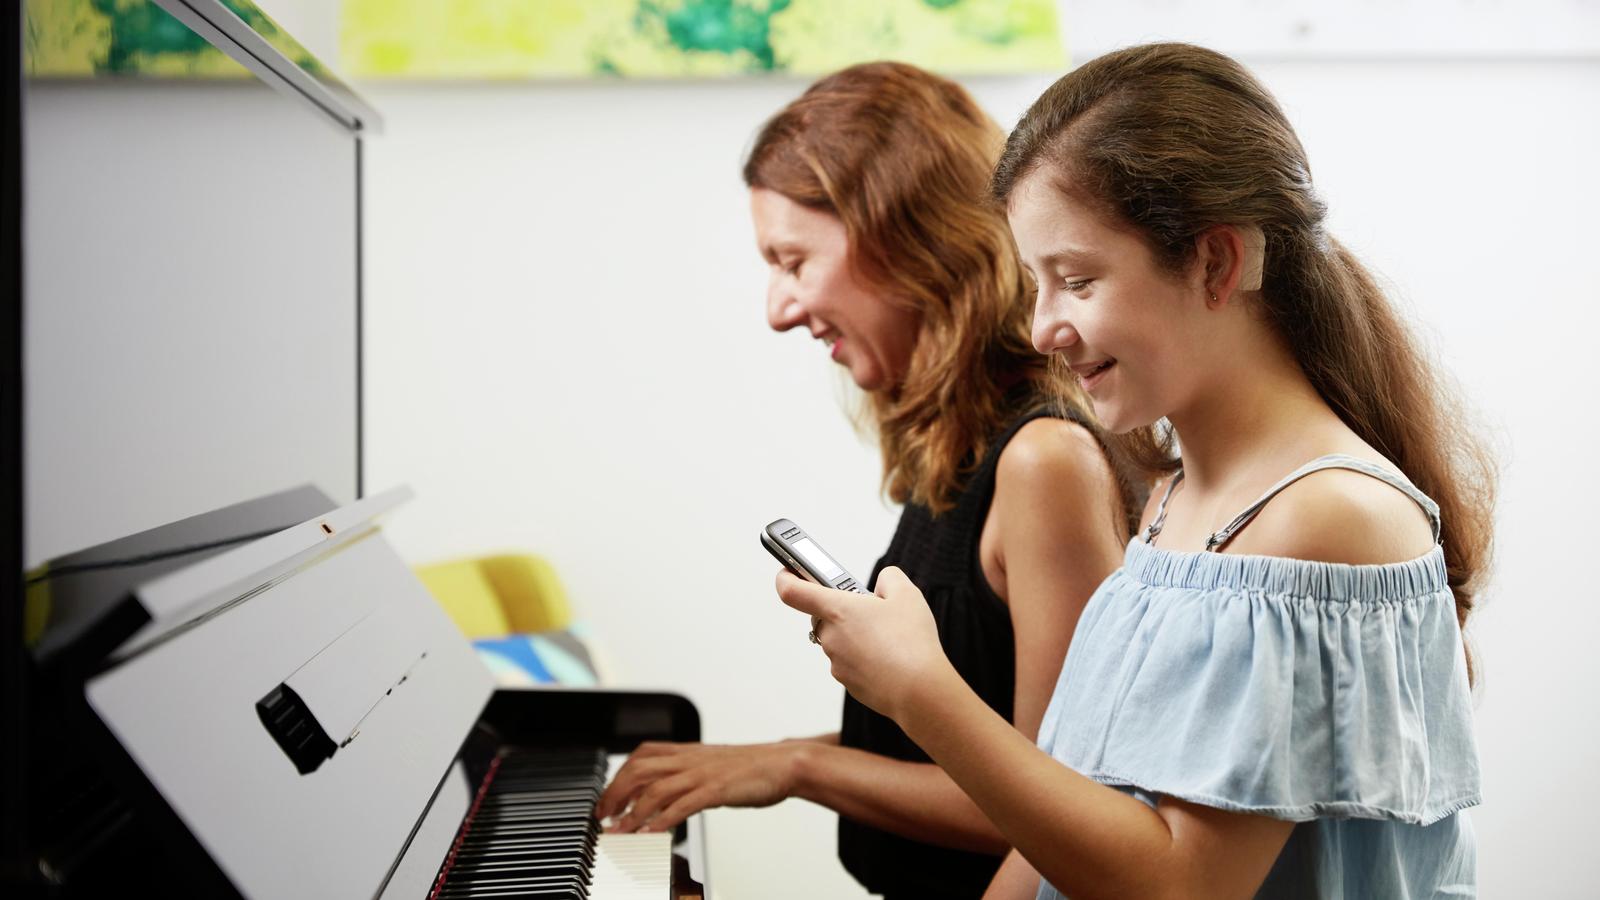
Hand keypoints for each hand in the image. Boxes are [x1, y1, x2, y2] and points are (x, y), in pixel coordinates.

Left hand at [595, 740, 804, 832]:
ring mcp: (702, 773)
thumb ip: (687, 774)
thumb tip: (665, 793)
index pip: (641, 755)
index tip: (607, 799)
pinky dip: (661, 820)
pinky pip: (682, 804)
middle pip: (639, 770)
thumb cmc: (752, 768)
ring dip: (632, 813)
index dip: (618, 776)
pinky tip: (650, 833)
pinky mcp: (716, 790)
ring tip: (620, 832)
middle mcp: (690, 760)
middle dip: (615, 794)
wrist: (784, 763)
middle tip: (604, 818)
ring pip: (655, 788)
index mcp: (687, 752)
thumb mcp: (712, 765)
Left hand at [776, 566, 957, 722]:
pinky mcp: (847, 682)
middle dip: (843, 610)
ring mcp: (836, 662)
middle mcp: (830, 636)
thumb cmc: (911, 642)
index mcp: (837, 609)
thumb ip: (889, 578)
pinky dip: (865, 657)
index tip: (787, 571)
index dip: (786, 577)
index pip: (792, 591)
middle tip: (871, 609)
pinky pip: (850, 662)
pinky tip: (890, 657)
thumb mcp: (907, 594)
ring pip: (839, 640)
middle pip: (823, 616)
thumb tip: (883, 582)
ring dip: (856, 635)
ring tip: (889, 636)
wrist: (919, 691)